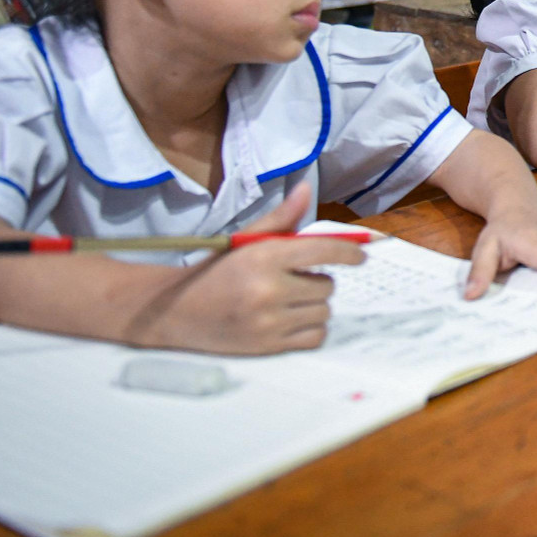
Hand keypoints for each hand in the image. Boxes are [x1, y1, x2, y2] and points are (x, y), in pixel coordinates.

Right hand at [144, 182, 362, 353]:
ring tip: (287, 299)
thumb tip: (306, 190)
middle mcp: (269, 289)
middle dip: (317, 280)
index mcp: (264, 257)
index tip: (360, 256)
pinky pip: (316, 336)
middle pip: (327, 285)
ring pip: (323, 311)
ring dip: (314, 304)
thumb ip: (280, 219)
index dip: (349, 252)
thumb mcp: (245, 241)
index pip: (324, 251)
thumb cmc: (214, 271)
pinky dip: (311, 328)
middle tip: (293, 279)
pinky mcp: (268, 346)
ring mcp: (269, 321)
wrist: (175, 310)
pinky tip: (290, 318)